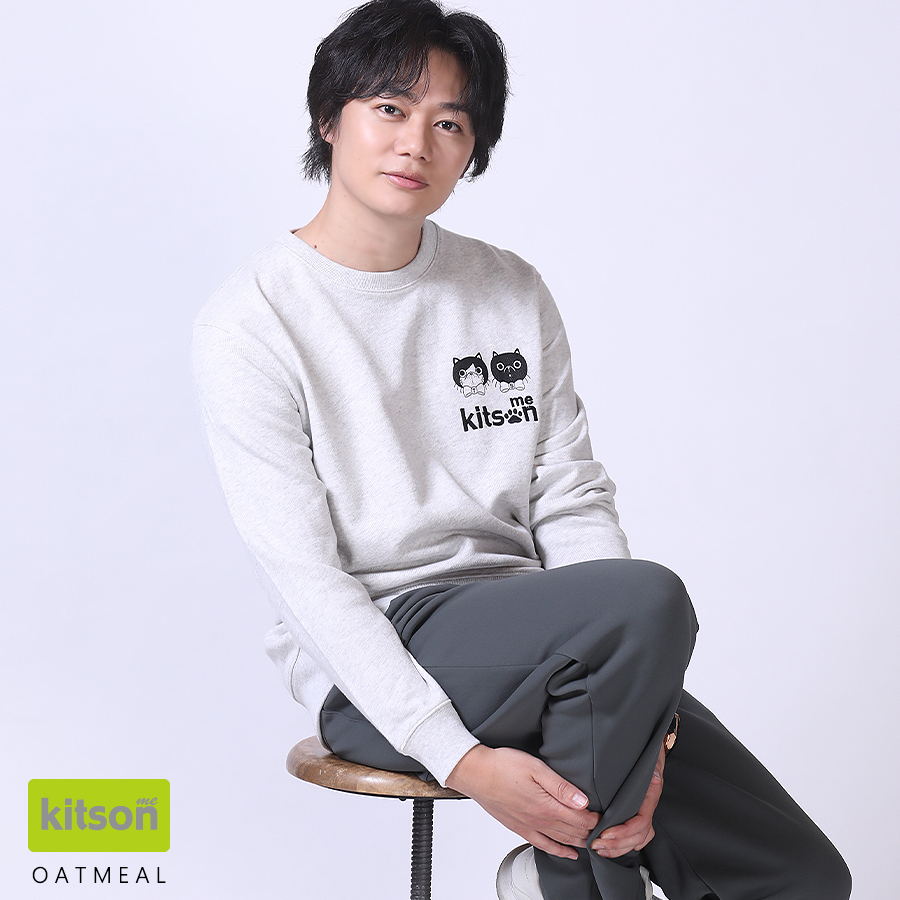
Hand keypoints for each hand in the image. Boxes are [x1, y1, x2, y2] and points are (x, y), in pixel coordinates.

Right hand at [445, 744, 599, 858]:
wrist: (476, 773)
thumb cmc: (503, 765)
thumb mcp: (535, 767)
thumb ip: (561, 786)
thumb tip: (583, 801)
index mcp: (547, 806)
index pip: (581, 819)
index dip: (597, 819)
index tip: (609, 814)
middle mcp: (540, 821)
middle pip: (574, 832)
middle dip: (593, 832)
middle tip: (607, 828)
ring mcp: (529, 827)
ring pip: (562, 840)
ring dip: (580, 842)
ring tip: (595, 841)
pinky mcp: (520, 828)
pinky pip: (544, 845)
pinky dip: (559, 851)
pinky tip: (569, 852)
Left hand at [591, 741, 665, 857]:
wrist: (650, 738)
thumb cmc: (644, 743)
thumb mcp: (644, 750)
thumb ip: (643, 761)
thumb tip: (646, 771)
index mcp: (650, 791)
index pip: (640, 821)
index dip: (623, 831)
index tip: (604, 834)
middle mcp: (649, 801)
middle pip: (639, 834)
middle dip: (618, 844)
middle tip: (596, 845)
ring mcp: (646, 806)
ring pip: (639, 837)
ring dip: (620, 847)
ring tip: (600, 849)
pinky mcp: (639, 807)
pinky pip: (639, 833)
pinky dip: (627, 843)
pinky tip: (614, 846)